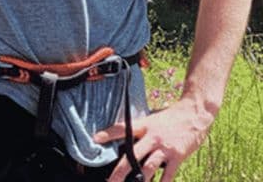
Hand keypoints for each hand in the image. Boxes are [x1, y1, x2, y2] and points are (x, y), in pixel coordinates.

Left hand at [94, 98, 214, 181]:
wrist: (193, 114)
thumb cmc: (170, 118)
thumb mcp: (152, 120)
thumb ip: (141, 130)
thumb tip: (127, 141)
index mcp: (144, 125)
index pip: (122, 128)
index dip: (108, 133)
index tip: (95, 139)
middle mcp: (152, 136)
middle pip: (133, 154)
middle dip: (120, 170)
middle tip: (110, 181)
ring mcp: (164, 147)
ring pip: (149, 167)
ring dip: (140, 180)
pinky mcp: (177, 156)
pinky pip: (168, 175)